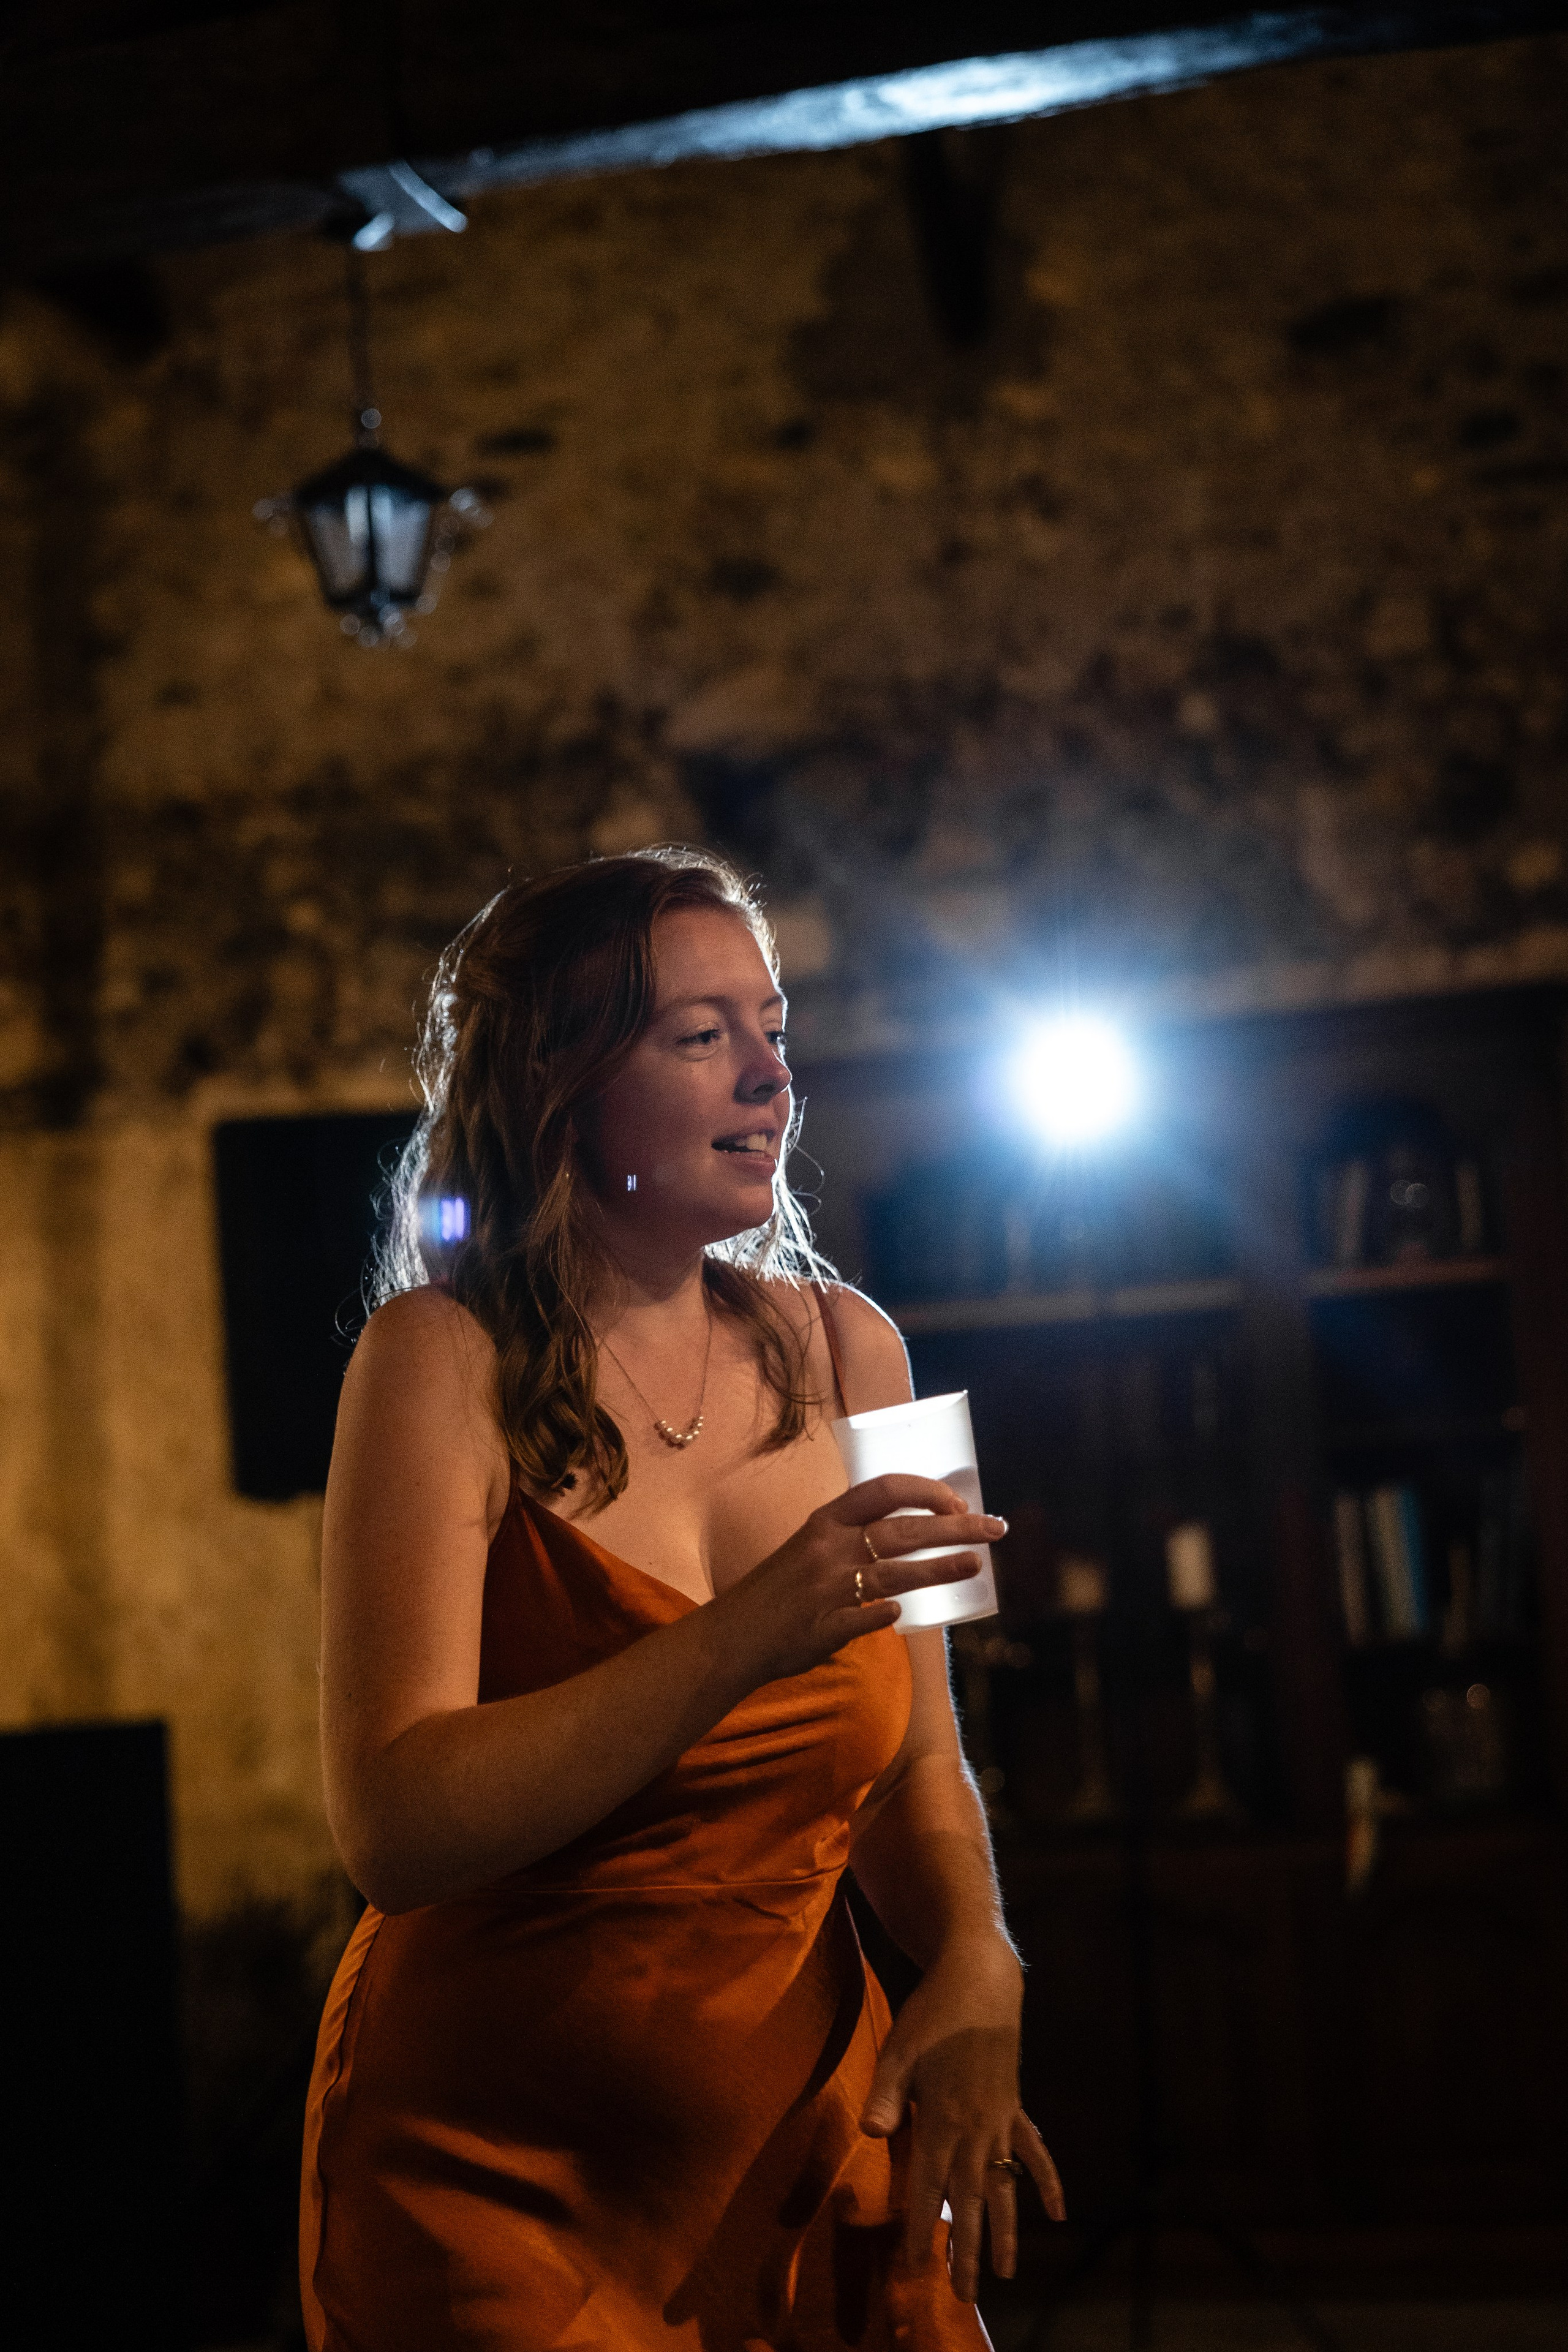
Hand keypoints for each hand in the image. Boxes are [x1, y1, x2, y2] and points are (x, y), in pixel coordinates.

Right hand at [721, 1476, 1005, 1685]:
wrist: (733, 1636)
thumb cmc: (779, 1590)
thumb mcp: (811, 1547)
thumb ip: (854, 1537)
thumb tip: (912, 1529)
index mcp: (825, 1521)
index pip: (884, 1490)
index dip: (925, 1491)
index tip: (958, 1501)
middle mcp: (828, 1548)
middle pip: (901, 1529)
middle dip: (954, 1527)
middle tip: (995, 1529)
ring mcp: (827, 1589)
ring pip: (893, 1572)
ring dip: (939, 1567)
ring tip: (975, 1564)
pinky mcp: (823, 1628)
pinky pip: (864, 1618)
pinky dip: (885, 1613)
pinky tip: (904, 1612)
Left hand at [859, 1936, 1064, 2299]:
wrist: (979, 1981)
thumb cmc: (930, 2015)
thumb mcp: (898, 2050)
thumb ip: (885, 2096)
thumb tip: (870, 2134)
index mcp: (940, 2117)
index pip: (928, 2186)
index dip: (923, 2227)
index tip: (918, 2267)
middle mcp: (973, 2127)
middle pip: (969, 2200)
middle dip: (966, 2250)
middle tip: (965, 2295)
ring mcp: (999, 2120)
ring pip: (1004, 2187)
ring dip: (1004, 2230)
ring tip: (1004, 2273)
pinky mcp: (1015, 2107)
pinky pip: (1034, 2152)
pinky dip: (1046, 2182)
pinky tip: (1056, 2214)